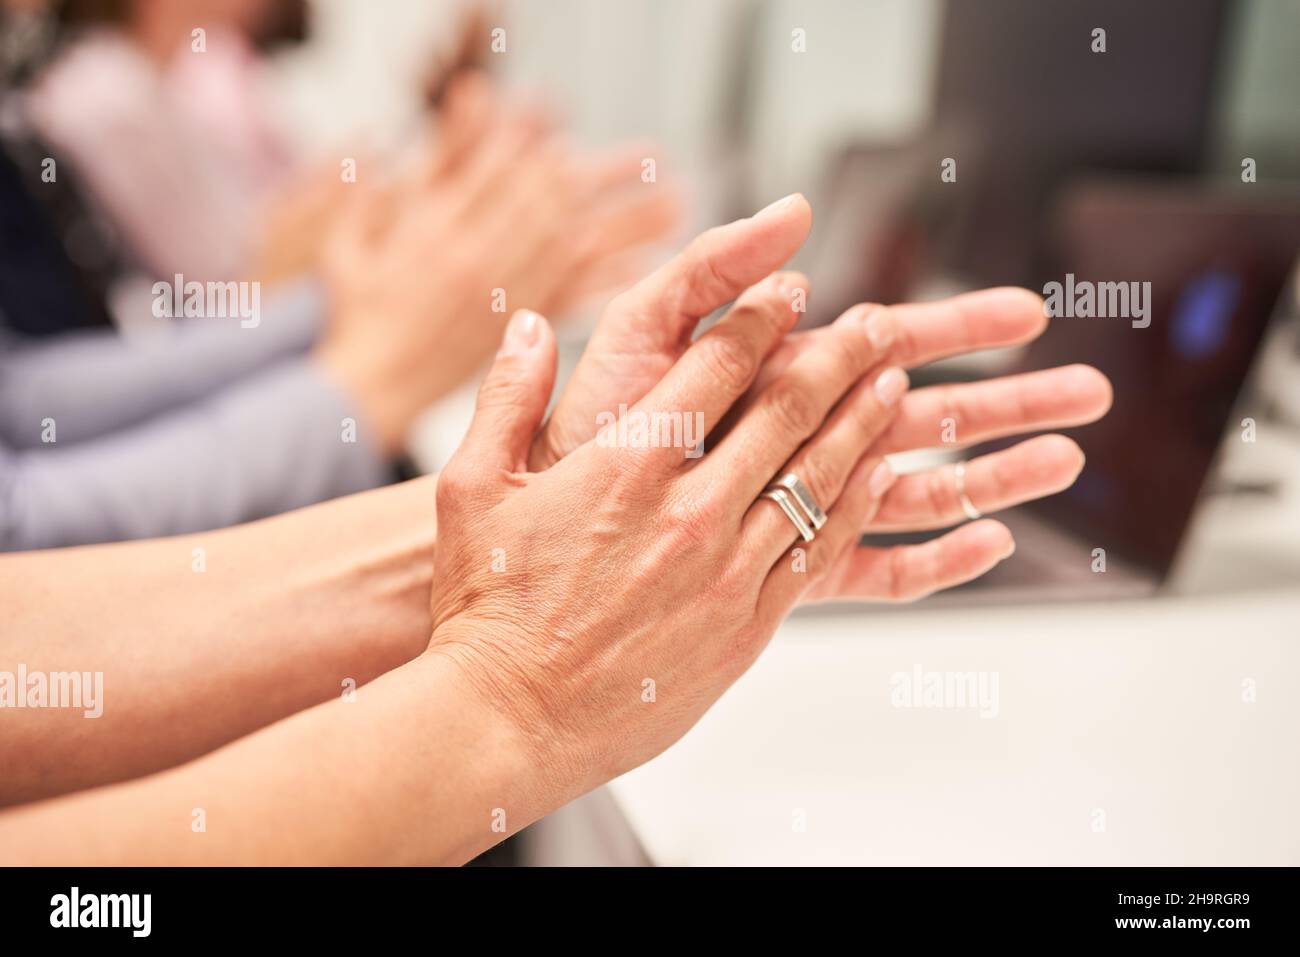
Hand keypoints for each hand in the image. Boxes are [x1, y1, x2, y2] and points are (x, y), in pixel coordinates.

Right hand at [314, 75, 679, 452]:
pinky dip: (610, 282)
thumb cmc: (359, 310)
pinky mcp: (515, 333)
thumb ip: (394, 177)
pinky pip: (573, 303)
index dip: (534, 145)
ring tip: (675, 204)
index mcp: (436, 230)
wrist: (367, 386)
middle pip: (550, 206)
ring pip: (574, 250)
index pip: (495, 173)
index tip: (568, 126)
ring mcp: (502, 299)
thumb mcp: (355, 236)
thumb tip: (420, 122)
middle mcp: (478, 261)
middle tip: (650, 155)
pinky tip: (648, 267)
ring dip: (627, 225)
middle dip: (600, 177)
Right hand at [427, 239, 909, 794]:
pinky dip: (854, 507)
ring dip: (862, 424)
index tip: (791, 290)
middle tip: (875, 325)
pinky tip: (877, 478)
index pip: (717, 367)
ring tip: (893, 384)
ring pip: (818, 478)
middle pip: (787, 413)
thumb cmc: (487, 609)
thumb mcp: (472, 488)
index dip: (763, 318)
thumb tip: (531, 326)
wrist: (509, 717)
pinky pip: (817, 552)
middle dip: (840, 359)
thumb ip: (508, 397)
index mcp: (627, 466)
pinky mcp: (745, 626)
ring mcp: (726, 571)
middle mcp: (689, 511)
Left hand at [530, 195, 1111, 600]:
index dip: (957, 327)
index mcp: (780, 378)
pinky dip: (934, 560)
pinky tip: (992, 541)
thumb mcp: (642, 328)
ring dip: (995, 473)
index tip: (1025, 314)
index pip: (887, 344)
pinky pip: (877, 570)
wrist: (539, 528)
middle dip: (1006, 398)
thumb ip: (713, 270)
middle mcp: (800, 442)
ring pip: (919, 490)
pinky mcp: (788, 573)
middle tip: (1087, 388)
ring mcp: (797, 509)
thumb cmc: (584, 426)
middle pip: (924, 416)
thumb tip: (796, 214)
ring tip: (1069, 457)